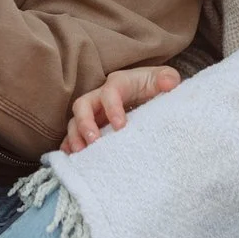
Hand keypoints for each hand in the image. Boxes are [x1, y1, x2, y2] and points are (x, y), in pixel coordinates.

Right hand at [62, 65, 180, 152]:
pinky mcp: (90, 126)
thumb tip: (169, 84)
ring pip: (74, 121)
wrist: (148, 93)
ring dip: (75, 137)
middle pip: (82, 105)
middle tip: (94, 141)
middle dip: (85, 123)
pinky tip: (73, 158)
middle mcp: (100, 97)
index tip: (121, 127)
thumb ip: (167, 79)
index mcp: (118, 84)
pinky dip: (70, 146)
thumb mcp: (163, 79)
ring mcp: (93, 112)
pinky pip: (73, 135)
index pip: (110, 92)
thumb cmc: (154, 86)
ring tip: (81, 153)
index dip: (112, 108)